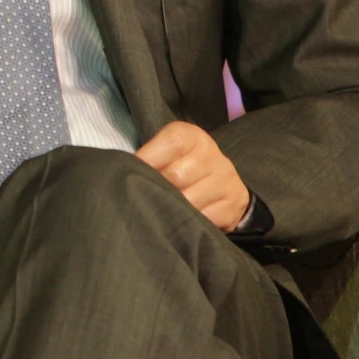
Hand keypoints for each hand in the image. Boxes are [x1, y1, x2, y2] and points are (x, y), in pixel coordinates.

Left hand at [134, 120, 253, 231]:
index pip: (172, 142)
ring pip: (189, 200)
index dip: (149, 159)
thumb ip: (150, 157)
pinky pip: (204, 217)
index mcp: (193, 137)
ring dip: (172, 208)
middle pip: (176, 175)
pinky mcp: (233, 204)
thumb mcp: (166, 154)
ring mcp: (226, 180)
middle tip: (149, 195)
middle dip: (158, 188)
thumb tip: (124, 171)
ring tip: (165, 208)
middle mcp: (213, 155)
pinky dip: (189, 222)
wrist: (222, 187)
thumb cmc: (182, 168)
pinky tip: (184, 218)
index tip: (133, 172)